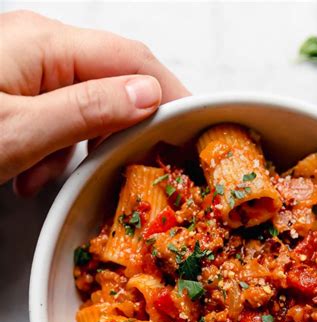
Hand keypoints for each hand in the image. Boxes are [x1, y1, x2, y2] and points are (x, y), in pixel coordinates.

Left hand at [0, 11, 188, 194]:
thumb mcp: (21, 130)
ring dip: (76, 149)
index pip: (130, 59)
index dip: (169, 94)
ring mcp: (24, 64)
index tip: (192, 130)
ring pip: (82, 107)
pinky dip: (50, 148)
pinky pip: (54, 115)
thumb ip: (88, 111)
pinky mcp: (11, 88)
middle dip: (115, 132)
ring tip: (44, 176)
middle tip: (123, 171)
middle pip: (109, 84)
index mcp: (44, 43)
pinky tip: (29, 172)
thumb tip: (148, 95)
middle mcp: (37, 45)